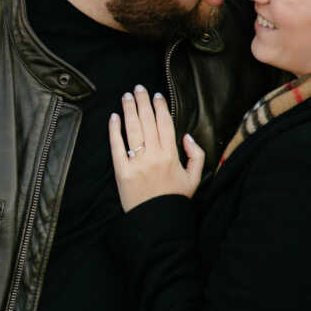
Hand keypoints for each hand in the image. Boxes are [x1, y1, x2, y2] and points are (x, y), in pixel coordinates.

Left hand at [109, 85, 204, 212]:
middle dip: (142, 102)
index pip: (165, 124)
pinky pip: (116, 146)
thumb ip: (195, 155)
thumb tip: (186, 136)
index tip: (156, 95)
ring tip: (126, 96)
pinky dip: (115, 130)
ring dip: (129, 110)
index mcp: (172, 156)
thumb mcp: (195, 178)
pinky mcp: (121, 171)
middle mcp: (154, 156)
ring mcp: (137, 162)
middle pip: (147, 121)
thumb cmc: (175, 200)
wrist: (157, 223)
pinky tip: (114, 117)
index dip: (160, 107)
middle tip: (138, 88)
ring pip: (133, 129)